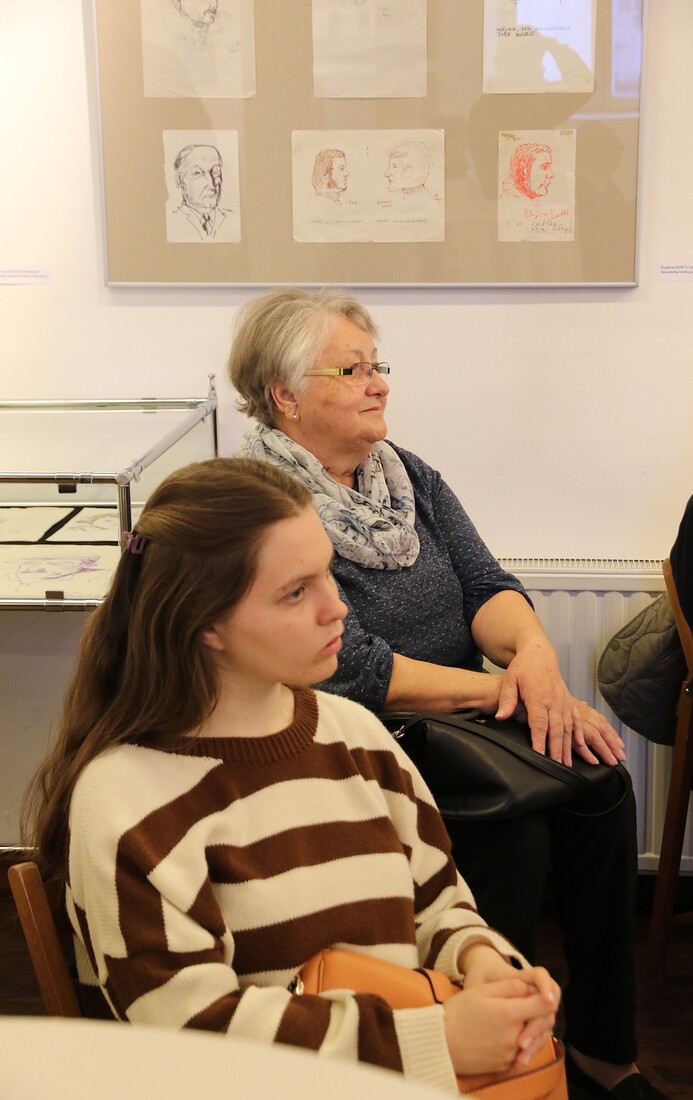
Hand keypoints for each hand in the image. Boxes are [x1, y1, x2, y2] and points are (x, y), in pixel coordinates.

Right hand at [443, 978, 556, 1075]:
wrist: (440, 1043)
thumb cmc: (458, 1012)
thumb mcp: (481, 991)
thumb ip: (509, 987)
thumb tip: (530, 986)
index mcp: (509, 1014)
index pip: (543, 1005)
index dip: (546, 996)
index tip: (540, 992)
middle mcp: (514, 1036)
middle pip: (540, 1023)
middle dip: (536, 1013)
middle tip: (525, 1004)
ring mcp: (510, 1053)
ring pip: (530, 1039)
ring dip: (527, 1028)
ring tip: (508, 1019)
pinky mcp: (504, 1065)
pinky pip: (519, 1052)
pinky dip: (516, 1043)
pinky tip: (500, 1035)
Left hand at [495, 642, 625, 765]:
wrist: (539, 654)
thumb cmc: (523, 667)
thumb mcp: (510, 679)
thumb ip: (507, 699)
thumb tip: (501, 716)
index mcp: (538, 696)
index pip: (539, 723)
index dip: (539, 741)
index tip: (539, 756)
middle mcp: (554, 700)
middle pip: (556, 729)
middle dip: (557, 750)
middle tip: (556, 767)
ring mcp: (563, 701)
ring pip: (568, 728)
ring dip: (568, 747)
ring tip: (567, 764)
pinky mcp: (568, 702)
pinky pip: (577, 720)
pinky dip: (579, 734)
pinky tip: (580, 747)